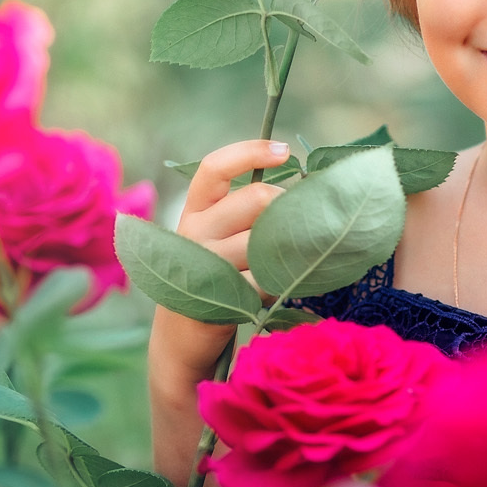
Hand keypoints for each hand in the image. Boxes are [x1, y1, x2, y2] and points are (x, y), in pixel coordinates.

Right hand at [153, 138, 290, 378]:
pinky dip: (281, 283)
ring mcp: (203, 263)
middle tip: (303, 222)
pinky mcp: (217, 295)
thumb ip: (248, 210)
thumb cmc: (216, 275)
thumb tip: (303, 186)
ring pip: (266, 241)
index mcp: (195, 208)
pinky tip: (277, 288)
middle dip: (289, 207)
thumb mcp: (221, 235)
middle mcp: (193, 230)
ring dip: (289, 250)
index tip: (285, 150)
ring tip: (292, 260)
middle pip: (257, 198)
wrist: (182, 335)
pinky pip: (267, 280)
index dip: (250, 152)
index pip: (215, 167)